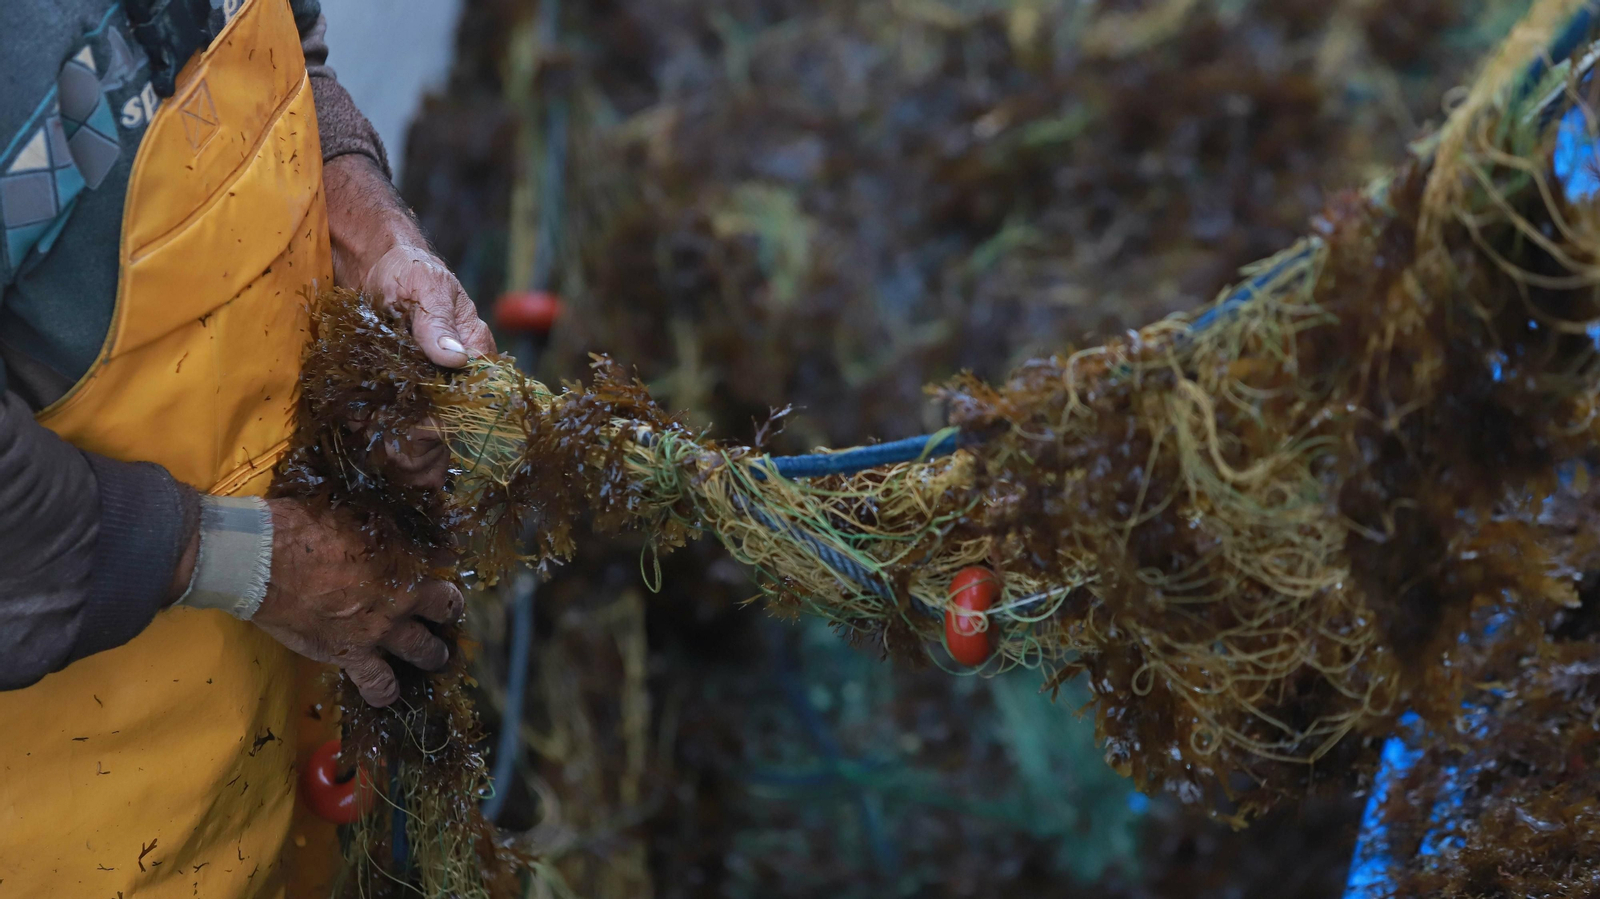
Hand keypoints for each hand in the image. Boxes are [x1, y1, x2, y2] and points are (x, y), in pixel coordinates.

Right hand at [252, 498, 463, 706]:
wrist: (263, 559)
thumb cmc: (303, 526)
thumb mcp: (354, 509)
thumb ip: (381, 522)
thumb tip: (396, 520)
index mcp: (404, 556)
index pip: (443, 562)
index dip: (444, 563)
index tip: (441, 565)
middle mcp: (402, 596)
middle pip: (445, 608)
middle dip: (448, 611)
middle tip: (445, 613)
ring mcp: (380, 629)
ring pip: (423, 649)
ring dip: (432, 653)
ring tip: (435, 656)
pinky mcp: (351, 654)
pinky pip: (378, 682)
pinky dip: (385, 690)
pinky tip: (388, 695)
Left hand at [324, 154, 494, 486]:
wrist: (376, 264)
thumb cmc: (409, 269)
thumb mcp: (425, 288)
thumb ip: (438, 323)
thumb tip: (456, 359)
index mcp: (475, 346)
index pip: (477, 390)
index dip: (454, 411)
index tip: (424, 423)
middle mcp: (458, 368)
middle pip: (450, 408)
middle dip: (421, 423)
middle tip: (391, 431)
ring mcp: (431, 376)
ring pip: (424, 412)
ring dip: (397, 421)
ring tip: (368, 425)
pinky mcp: (405, 381)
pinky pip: (398, 406)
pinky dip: (379, 413)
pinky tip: (360, 418)